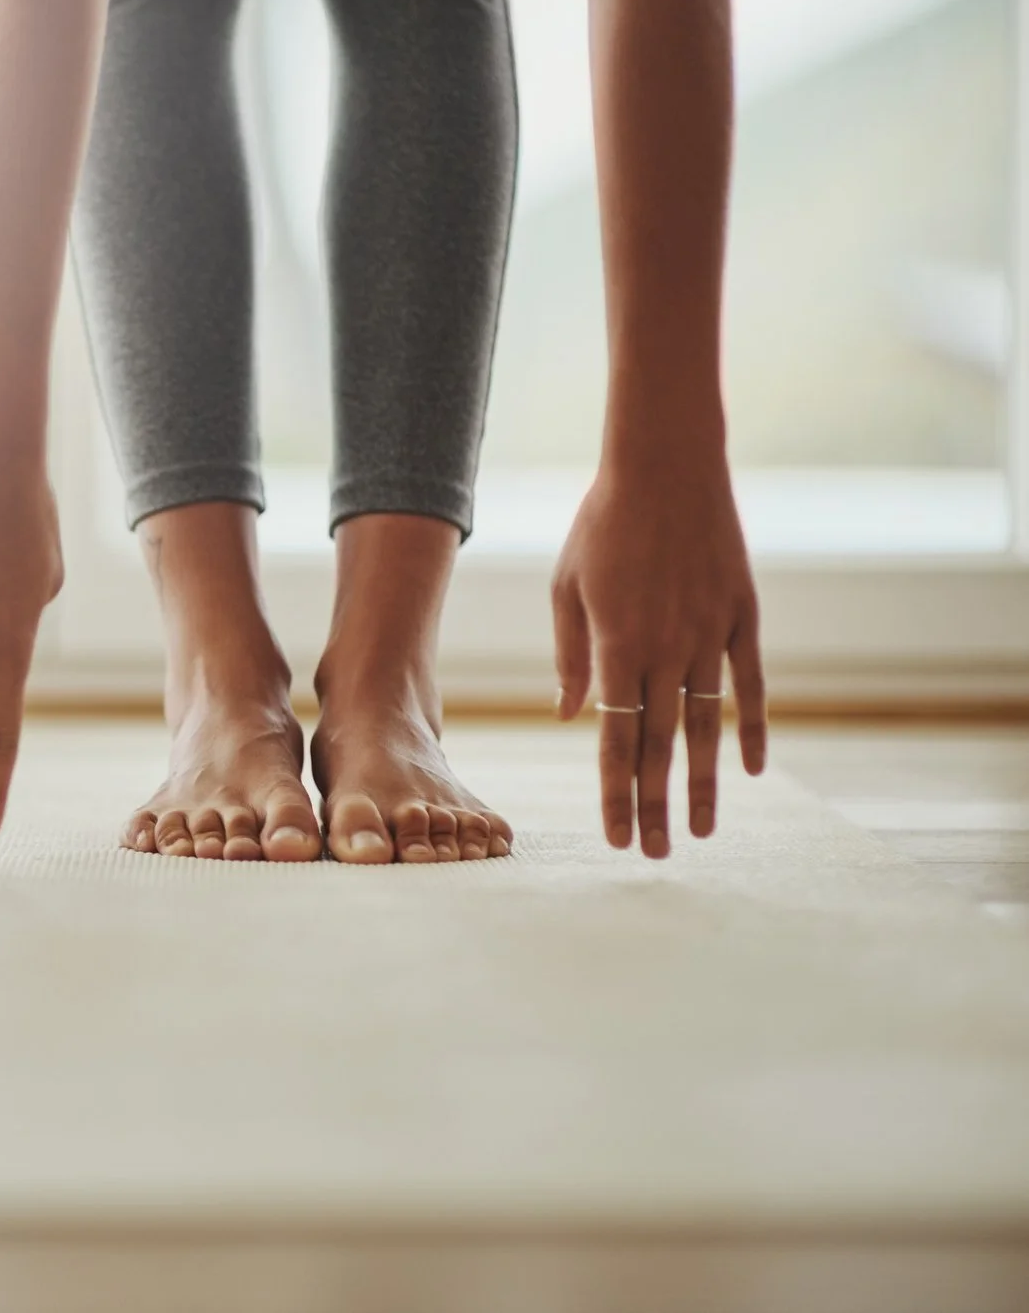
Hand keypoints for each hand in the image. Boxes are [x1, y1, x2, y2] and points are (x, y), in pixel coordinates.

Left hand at [552, 461, 765, 857]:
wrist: (665, 466)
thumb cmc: (602, 525)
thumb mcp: (567, 588)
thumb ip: (571, 656)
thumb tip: (572, 716)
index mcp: (615, 646)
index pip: (613, 738)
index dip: (614, 791)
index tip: (616, 836)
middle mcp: (665, 649)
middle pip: (659, 745)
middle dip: (655, 804)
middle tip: (657, 854)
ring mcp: (709, 634)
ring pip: (708, 725)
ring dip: (705, 782)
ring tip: (703, 829)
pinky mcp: (741, 615)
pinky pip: (749, 683)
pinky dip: (752, 726)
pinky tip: (753, 768)